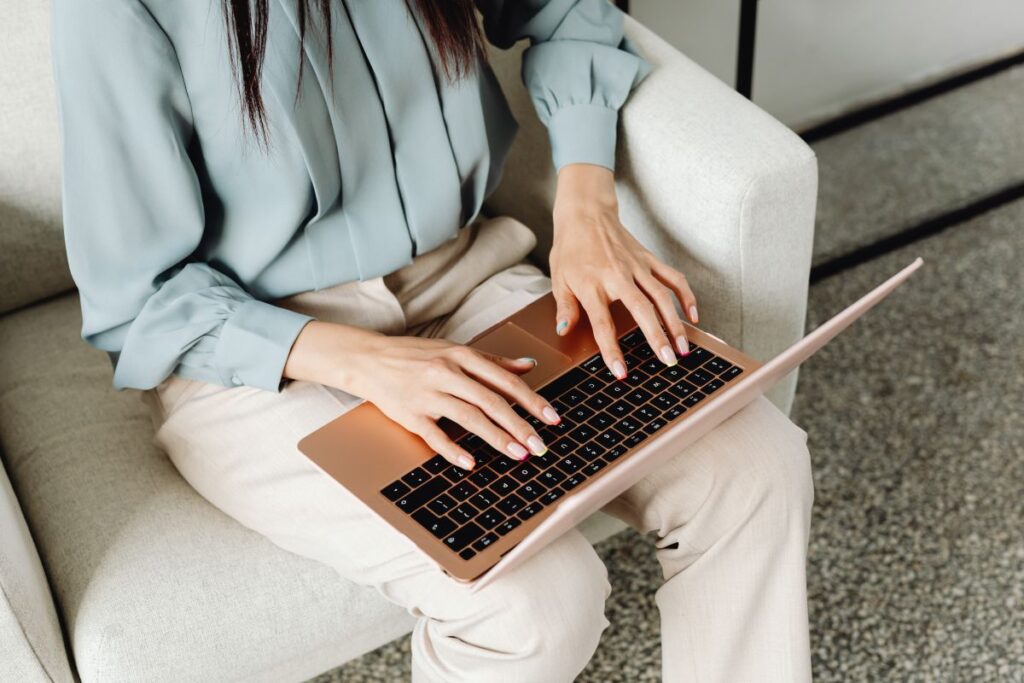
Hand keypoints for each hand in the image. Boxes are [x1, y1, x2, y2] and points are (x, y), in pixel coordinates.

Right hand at [284, 322, 560, 468]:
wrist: (369, 359)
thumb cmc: (415, 355)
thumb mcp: (454, 350)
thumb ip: (492, 361)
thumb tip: (528, 366)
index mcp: (461, 355)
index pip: (504, 380)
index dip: (531, 400)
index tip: (552, 418)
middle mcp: (446, 372)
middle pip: (491, 401)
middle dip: (520, 425)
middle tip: (540, 446)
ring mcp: (427, 393)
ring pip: (468, 417)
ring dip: (496, 438)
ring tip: (518, 455)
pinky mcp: (409, 414)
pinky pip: (434, 435)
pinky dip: (453, 449)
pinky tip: (471, 462)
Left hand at [550, 164, 698, 378]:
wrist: (586, 213)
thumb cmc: (570, 248)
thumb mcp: (558, 279)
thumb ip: (565, 307)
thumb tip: (564, 331)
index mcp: (592, 285)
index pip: (603, 324)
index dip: (612, 350)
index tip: (621, 372)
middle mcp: (618, 276)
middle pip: (642, 311)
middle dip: (657, 338)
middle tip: (668, 362)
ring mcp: (637, 267)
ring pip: (662, 297)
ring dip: (675, 323)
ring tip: (683, 348)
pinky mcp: (649, 259)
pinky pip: (672, 278)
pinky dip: (686, 296)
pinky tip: (694, 315)